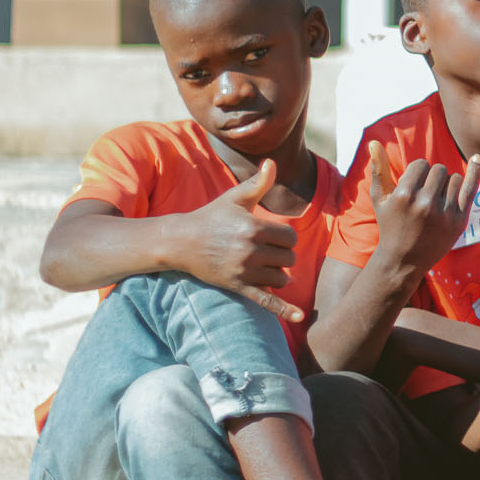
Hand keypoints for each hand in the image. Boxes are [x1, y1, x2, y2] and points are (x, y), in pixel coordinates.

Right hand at [174, 160, 303, 321]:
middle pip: (288, 258)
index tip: (271, 235)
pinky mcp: (236, 287)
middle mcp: (249, 250)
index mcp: (253, 227)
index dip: (284, 237)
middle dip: (282, 254)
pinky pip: (265, 301)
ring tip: (262, 264)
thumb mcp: (234, 199)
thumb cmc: (211, 217)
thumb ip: (258, 183)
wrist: (180, 241)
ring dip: (278, 273)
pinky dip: (284, 310)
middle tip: (264, 249)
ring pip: (281, 277)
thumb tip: (272, 163)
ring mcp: (243, 271)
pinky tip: (299, 317)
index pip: (290, 237)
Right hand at [367, 141, 479, 272]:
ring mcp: (444, 213)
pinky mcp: (459, 221)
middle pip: (439, 170)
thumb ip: (378, 169)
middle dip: (432, 178)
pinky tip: (477, 158)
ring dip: (447, 184)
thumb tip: (374, 142)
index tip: (414, 185)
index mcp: (404, 196)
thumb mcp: (380, 198)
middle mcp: (425, 204)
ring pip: (454, 178)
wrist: (404, 260)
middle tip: (425, 195)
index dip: (418, 172)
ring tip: (436, 200)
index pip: (421, 165)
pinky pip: (470, 189)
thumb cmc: (390, 225)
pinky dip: (474, 172)